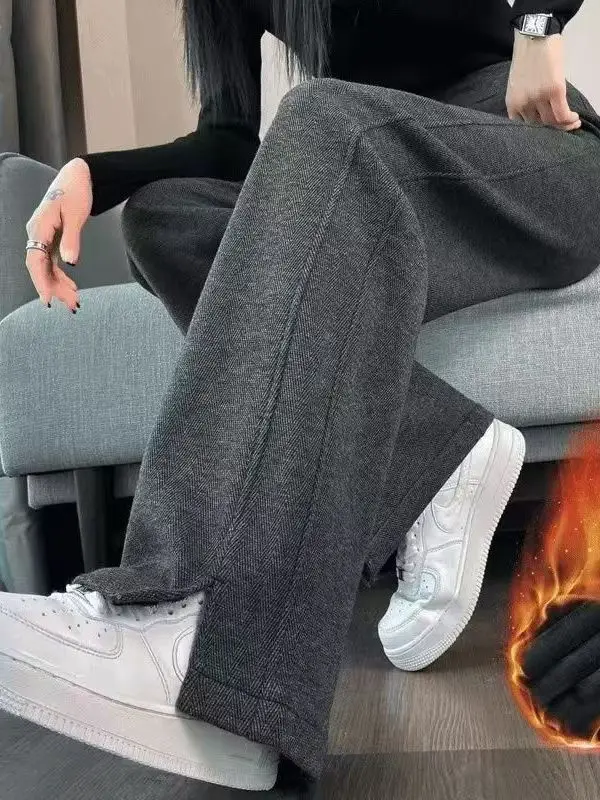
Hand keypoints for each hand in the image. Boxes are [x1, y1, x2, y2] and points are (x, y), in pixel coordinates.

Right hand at [25, 157, 92, 310]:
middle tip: (71, 305)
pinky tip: (72, 288)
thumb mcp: (76, 215)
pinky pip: (53, 263)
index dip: (40, 281)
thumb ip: (72, 239)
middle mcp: (37, 234)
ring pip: (47, 268)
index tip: (47, 299)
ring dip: (59, 285)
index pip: (35, 259)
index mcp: (39, 227)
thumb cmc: (76, 191)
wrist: (77, 176)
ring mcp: (43, 238)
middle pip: (40, 267)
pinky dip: (62, 276)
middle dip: (54, 288)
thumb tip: (71, 261)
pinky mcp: (52, 240)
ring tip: (74, 302)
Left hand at [506, 31, 581, 131]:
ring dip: (563, 125)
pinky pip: (562, 113)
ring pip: (551, 122)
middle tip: (562, 127)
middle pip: (538, 126)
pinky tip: (574, 119)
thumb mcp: (517, 85)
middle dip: (552, 129)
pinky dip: (569, 119)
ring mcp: (539, 98)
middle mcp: (523, 104)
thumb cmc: (526, 58)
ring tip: (572, 123)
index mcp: (512, 103)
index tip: (547, 130)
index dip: (537, 131)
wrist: (534, 36)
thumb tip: (536, 111)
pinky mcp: (554, 90)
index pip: (523, 127)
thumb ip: (523, 99)